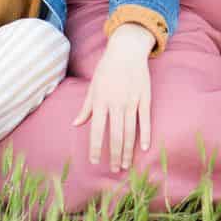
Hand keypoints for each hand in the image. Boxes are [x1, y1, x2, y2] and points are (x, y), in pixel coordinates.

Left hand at [73, 23, 153, 171]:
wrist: (126, 51)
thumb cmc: (106, 70)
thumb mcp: (93, 87)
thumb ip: (86, 108)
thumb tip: (76, 124)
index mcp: (100, 101)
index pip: (96, 129)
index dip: (95, 147)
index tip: (94, 161)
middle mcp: (116, 103)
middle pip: (115, 135)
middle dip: (114, 154)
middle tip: (114, 169)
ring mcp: (131, 101)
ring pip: (130, 131)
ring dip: (128, 150)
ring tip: (126, 164)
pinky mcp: (144, 98)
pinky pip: (145, 120)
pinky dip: (145, 134)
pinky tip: (144, 148)